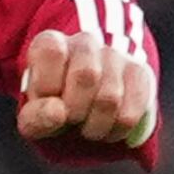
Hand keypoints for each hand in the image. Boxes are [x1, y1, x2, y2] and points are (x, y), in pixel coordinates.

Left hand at [17, 28, 156, 146]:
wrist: (83, 110)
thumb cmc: (52, 109)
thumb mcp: (32, 117)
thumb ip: (34, 117)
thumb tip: (58, 113)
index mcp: (51, 43)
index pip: (52, 52)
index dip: (46, 87)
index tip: (45, 102)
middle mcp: (85, 42)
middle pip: (86, 75)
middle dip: (74, 111)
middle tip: (70, 120)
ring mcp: (116, 55)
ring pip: (110, 98)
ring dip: (95, 127)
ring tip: (87, 127)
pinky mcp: (140, 74)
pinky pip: (130, 114)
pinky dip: (115, 131)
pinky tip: (107, 129)